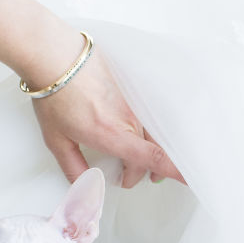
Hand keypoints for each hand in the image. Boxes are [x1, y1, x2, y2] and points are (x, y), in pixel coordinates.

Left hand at [30, 50, 183, 188]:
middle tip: (125, 178)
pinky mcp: (132, 91)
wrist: (54, 55)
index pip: (152, 157)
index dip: (174, 171)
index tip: (188, 180)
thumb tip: (85, 187)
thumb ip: (73, 168)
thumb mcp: (56, 141)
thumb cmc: (55, 93)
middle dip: (139, 173)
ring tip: (142, 164)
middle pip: (148, 154)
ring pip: (152, 136)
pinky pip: (149, 118)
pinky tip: (142, 136)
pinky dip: (149, 133)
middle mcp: (127, 118)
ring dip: (149, 154)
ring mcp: (133, 103)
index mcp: (110, 134)